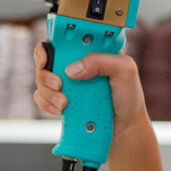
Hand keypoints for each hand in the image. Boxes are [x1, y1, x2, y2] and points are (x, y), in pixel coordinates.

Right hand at [33, 44, 149, 130]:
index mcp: (89, 53)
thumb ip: (101, 61)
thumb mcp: (125, 70)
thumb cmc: (129, 98)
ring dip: (48, 93)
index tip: (46, 58)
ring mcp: (67, 85)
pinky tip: (60, 110)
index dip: (48, 48)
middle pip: (46, 62)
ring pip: (42, 82)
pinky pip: (42, 100)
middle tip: (59, 85)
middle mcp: (75, 67)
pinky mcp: (61, 102)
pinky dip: (47, 105)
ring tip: (64, 103)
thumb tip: (72, 69)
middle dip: (46, 74)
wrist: (125, 128)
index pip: (62, 42)